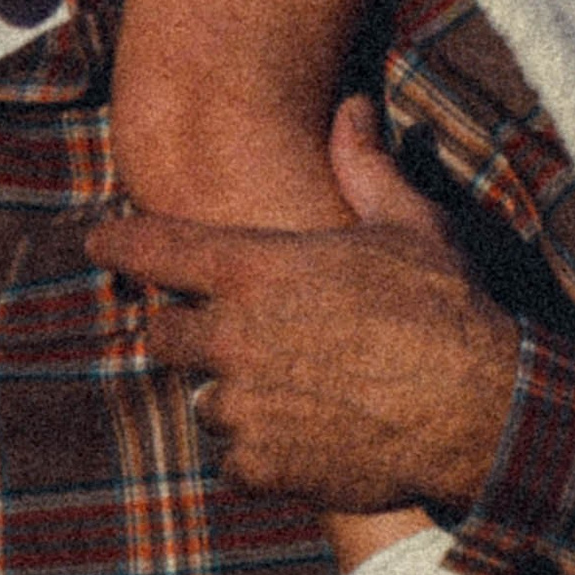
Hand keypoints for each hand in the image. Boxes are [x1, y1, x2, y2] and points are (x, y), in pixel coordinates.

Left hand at [85, 96, 521, 512]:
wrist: (477, 409)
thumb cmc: (442, 307)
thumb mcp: (406, 221)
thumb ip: (363, 164)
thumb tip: (352, 106)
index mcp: (256, 270)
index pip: (157, 248)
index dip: (119, 242)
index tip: (96, 241)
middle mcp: (236, 336)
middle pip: (163, 336)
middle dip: (181, 333)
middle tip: (217, 336)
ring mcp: (246, 407)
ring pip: (202, 403)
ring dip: (228, 398)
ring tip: (279, 393)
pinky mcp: (267, 468)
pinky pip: (233, 463)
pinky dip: (256, 456)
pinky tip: (298, 440)